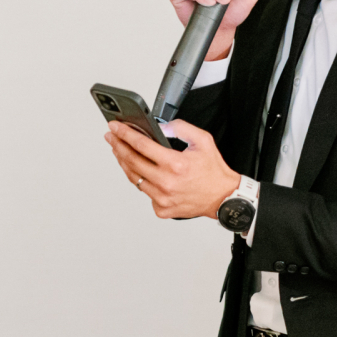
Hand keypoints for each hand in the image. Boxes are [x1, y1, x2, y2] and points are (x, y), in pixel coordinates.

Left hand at [105, 118, 240, 220]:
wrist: (224, 197)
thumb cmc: (214, 172)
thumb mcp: (203, 141)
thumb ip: (180, 128)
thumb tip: (159, 128)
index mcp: (175, 164)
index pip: (141, 145)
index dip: (124, 134)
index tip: (115, 128)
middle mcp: (166, 183)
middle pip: (131, 161)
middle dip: (118, 146)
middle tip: (111, 137)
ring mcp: (162, 198)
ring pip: (134, 178)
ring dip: (124, 163)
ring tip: (120, 151)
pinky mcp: (162, 209)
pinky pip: (144, 192)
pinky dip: (141, 181)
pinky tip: (139, 171)